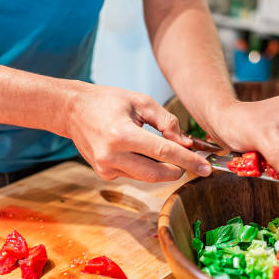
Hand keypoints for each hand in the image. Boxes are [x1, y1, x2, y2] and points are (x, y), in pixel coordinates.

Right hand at [66, 84, 211, 181]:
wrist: (72, 111)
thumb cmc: (107, 102)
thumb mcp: (140, 102)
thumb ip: (166, 122)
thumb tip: (186, 143)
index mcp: (122, 135)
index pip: (163, 152)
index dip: (188, 160)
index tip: (206, 167)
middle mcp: (112, 156)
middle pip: (157, 173)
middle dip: (178, 169)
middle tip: (192, 161)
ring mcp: (106, 168)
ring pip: (147, 177)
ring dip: (162, 168)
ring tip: (168, 152)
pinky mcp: (104, 174)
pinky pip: (134, 174)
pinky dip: (145, 166)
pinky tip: (140, 151)